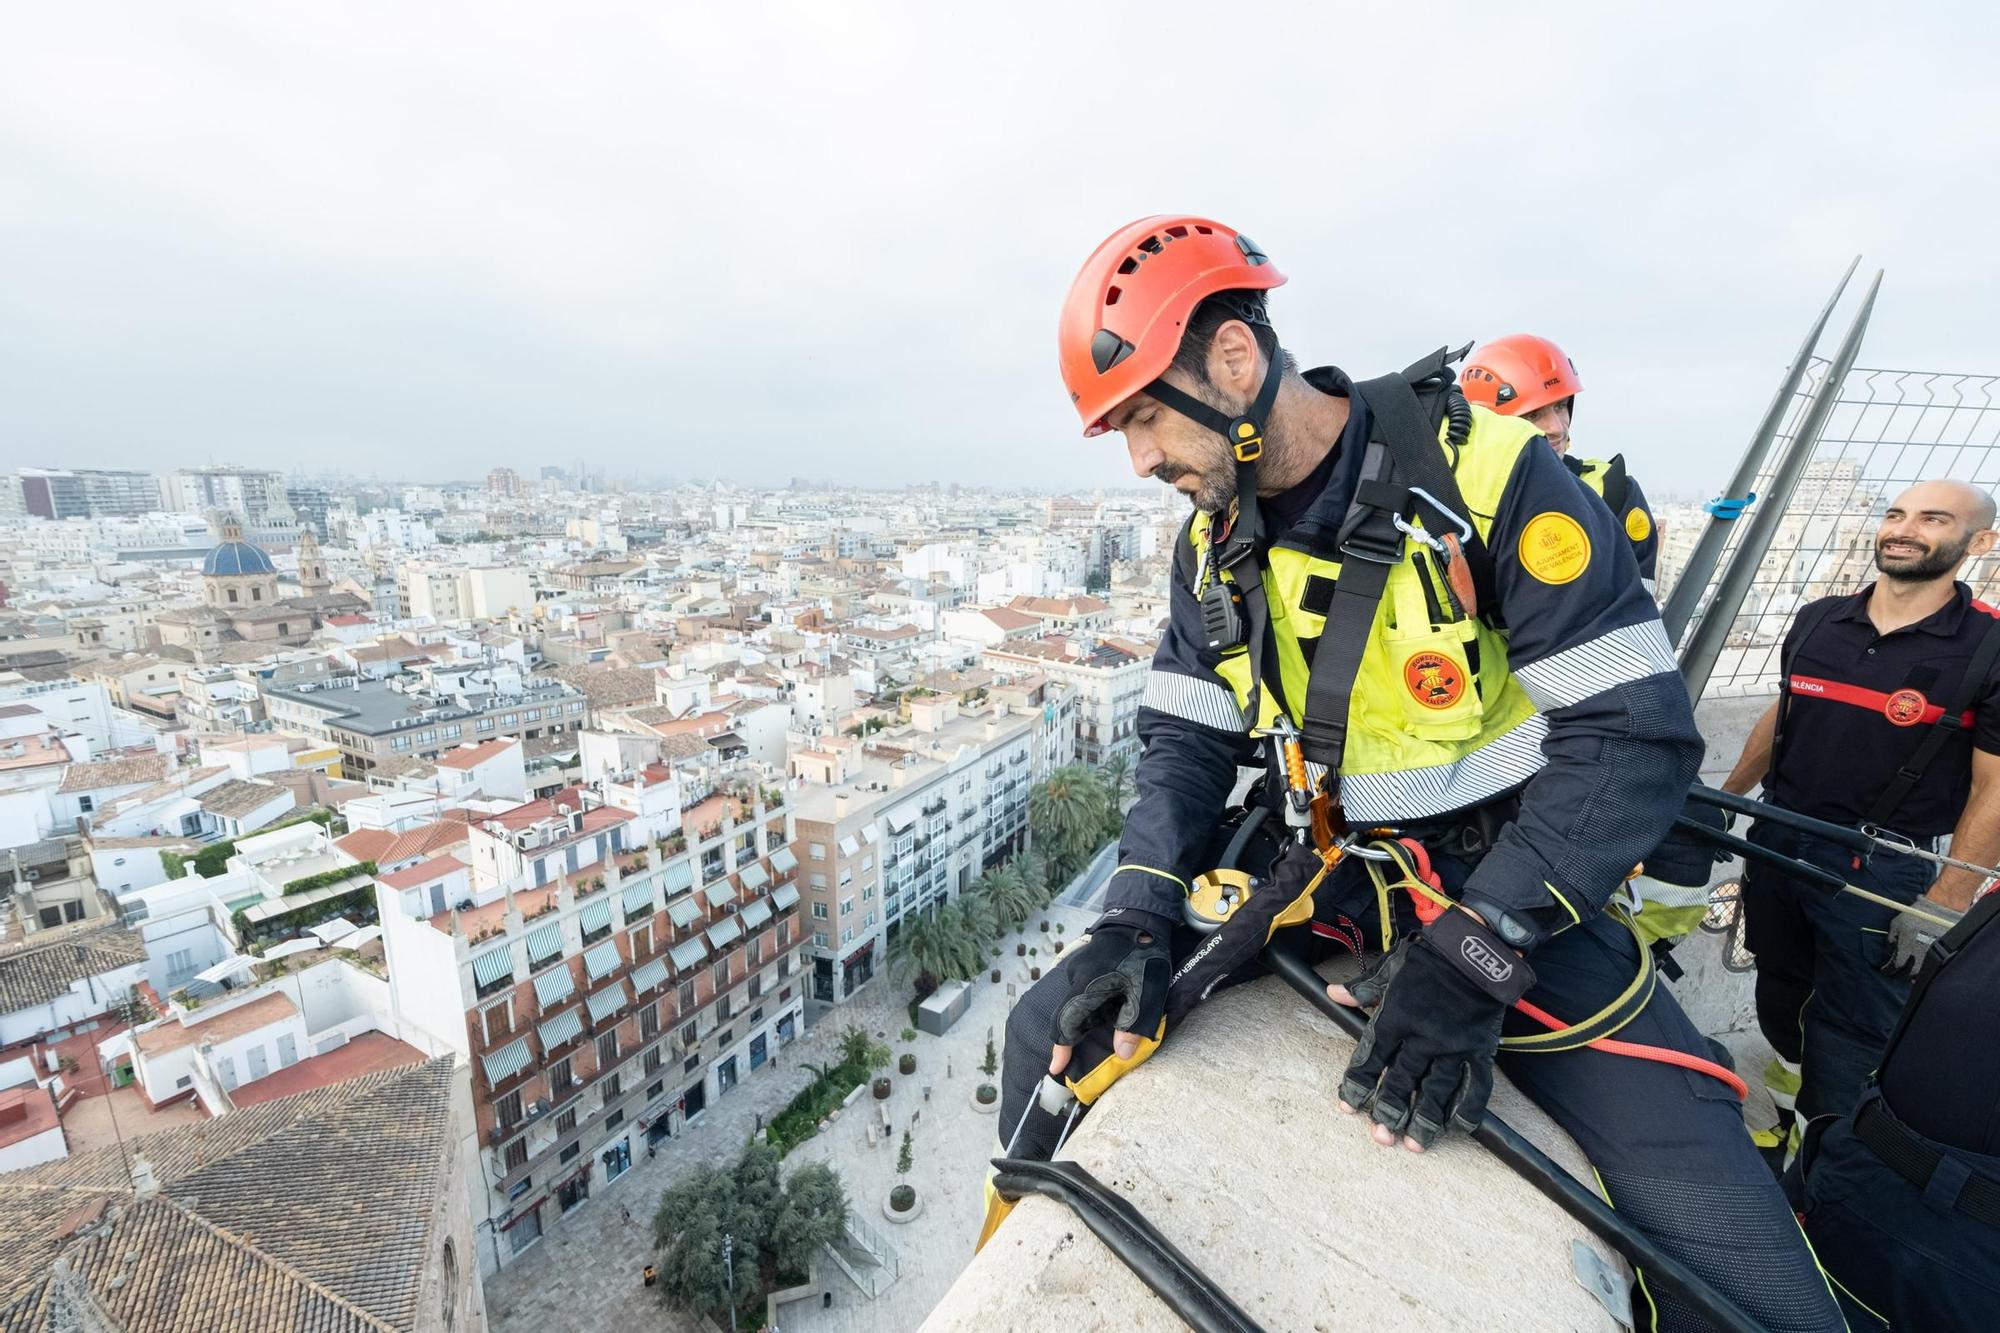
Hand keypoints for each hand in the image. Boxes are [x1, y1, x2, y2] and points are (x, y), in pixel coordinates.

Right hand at [1049, 910, 1171, 1074]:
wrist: (1141, 919)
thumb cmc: (1144, 955)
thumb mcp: (1146, 992)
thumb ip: (1133, 1024)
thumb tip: (1121, 1054)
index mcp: (1087, 987)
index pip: (1066, 1024)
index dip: (1061, 1049)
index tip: (1056, 1069)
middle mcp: (1076, 980)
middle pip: (1068, 1017)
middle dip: (1072, 1040)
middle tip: (1077, 1061)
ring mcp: (1078, 971)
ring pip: (1075, 1006)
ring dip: (1084, 1024)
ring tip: (1098, 1035)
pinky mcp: (1085, 967)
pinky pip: (1082, 995)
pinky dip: (1089, 1010)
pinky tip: (1106, 1012)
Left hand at [1329, 933, 1507, 1151]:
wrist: (1477, 950)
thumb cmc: (1430, 956)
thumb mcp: (1390, 966)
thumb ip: (1363, 988)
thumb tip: (1334, 995)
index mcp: (1396, 1016)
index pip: (1371, 1058)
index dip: (1358, 1084)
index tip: (1348, 1106)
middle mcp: (1422, 1037)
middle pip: (1402, 1081)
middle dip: (1390, 1111)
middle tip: (1381, 1137)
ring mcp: (1453, 1047)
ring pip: (1436, 1092)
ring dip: (1425, 1120)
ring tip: (1415, 1144)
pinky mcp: (1480, 1050)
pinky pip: (1476, 1087)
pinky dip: (1467, 1109)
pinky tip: (1458, 1128)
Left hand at [1881, 899, 1961, 976]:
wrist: (1940, 912)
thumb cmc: (1915, 916)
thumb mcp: (1896, 924)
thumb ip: (1891, 939)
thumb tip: (1889, 951)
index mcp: (1905, 950)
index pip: (1894, 967)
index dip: (1887, 970)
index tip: (1885, 969)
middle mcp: (1918, 958)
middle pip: (1906, 975)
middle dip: (1899, 974)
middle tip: (1896, 971)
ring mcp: (1931, 958)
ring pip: (1920, 975)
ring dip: (1912, 976)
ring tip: (1908, 973)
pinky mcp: (1942, 957)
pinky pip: (1932, 970)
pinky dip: (1926, 972)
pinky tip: (1921, 971)